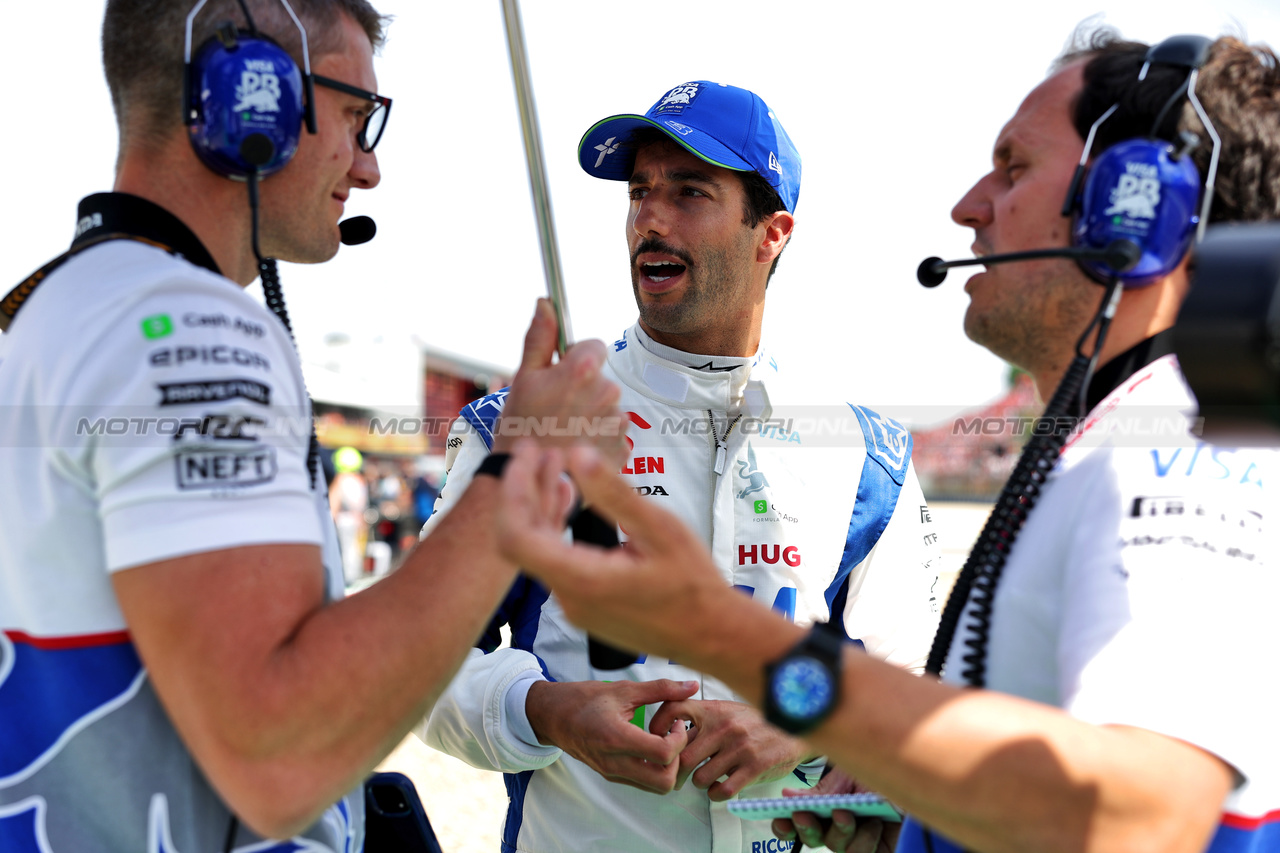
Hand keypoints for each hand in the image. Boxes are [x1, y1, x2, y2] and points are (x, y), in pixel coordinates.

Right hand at [494, 299, 625, 462]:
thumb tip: (545, 302)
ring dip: (589, 412)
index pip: (593, 345)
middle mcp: (607, 391)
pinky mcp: (623, 446)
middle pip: (599, 376)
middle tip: (554, 410)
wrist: (534, 482)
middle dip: (581, 388)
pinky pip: (612, 430)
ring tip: (563, 432)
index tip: (558, 375)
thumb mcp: (522, 380)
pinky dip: (597, 436)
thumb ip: (539, 339)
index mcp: (583, 369)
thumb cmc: (522, 430)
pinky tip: (575, 446)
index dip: (574, 358)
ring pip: (605, 404)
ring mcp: (617, 420)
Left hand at [495, 443, 768, 665]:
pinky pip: (555, 561)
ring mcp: (574, 604)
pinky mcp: (584, 605)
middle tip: (538, 449)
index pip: (517, 535)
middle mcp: (569, 597)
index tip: (527, 454)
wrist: (710, 634)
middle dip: (526, 489)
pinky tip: (570, 498)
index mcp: (583, 579)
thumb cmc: (693, 585)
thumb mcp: (660, 529)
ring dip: (541, 505)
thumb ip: (615, 494)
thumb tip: (578, 454)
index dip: (514, 490)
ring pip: (538, 548)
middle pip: (522, 539)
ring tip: (556, 463)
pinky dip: (555, 527)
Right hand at [525, 678, 698, 793]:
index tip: (676, 723)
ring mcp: (612, 773)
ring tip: (665, 742)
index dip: (680, 739)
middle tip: (675, 737)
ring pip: (655, 787)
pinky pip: (642, 782)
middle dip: (679, 761)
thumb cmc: (585, 699)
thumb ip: (660, 688)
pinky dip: (655, 769)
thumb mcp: (623, 689)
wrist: (552, 716)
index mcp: (616, 738)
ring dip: (668, 768)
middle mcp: (614, 762)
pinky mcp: (611, 776)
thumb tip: (692, 685)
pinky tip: (652, 746)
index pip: (664, 754)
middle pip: (664, 782)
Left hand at [648, 699, 810, 800]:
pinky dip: (717, 794)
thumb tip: (669, 731)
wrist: (796, 727)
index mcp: (714, 710)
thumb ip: (701, 719)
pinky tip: (723, 786)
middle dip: (679, 771)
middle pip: (682, 757)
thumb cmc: (756, 721)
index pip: (673, 710)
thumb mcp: (728, 710)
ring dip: (701, 783)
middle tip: (681, 776)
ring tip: (709, 777)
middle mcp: (724, 727)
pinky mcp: (754, 768)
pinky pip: (722, 791)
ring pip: (700, 778)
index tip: (660, 743)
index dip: (659, 728)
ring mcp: (739, 748)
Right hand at [771, 766, 899, 852]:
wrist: (912, 770)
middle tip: (805, 813)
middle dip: (807, 827)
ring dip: (841, 831)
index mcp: (825, 806)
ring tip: (851, 812)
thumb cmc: (880, 768)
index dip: (785, 826)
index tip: (779, 818)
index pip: (797, 822)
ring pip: (838, 847)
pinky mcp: (881, 848)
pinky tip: (874, 822)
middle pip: (813, 838)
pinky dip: (867, 840)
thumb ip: (821, 790)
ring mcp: (859, 838)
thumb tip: (787, 796)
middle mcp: (838, 825)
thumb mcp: (847, 774)